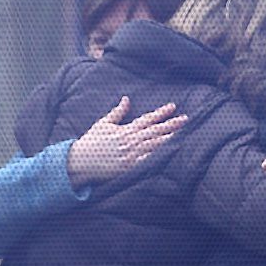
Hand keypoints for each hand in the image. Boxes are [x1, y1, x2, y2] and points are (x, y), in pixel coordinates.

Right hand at [66, 97, 187, 188]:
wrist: (79, 161)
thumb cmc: (91, 142)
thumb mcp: (103, 124)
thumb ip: (118, 112)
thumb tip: (127, 99)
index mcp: (126, 129)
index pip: (147, 118)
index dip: (161, 112)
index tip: (173, 106)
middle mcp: (130, 140)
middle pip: (155, 131)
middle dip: (171, 124)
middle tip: (186, 119)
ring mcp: (130, 154)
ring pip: (154, 144)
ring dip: (168, 139)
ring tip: (182, 134)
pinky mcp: (129, 167)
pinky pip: (146, 161)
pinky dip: (157, 157)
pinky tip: (168, 154)